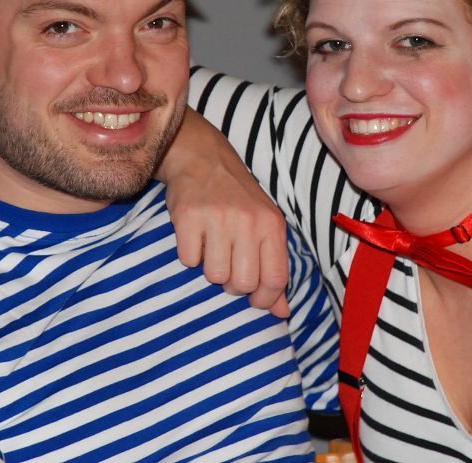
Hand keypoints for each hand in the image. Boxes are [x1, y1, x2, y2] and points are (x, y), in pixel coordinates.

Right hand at [161, 109, 290, 316]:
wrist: (202, 159)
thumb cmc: (238, 198)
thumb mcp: (265, 226)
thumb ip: (274, 267)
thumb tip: (282, 313)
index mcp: (272, 225)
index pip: (276, 279)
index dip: (264, 299)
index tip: (253, 298)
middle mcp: (248, 221)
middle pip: (243, 284)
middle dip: (233, 284)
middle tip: (228, 265)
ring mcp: (218, 219)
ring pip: (214, 276)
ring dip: (210, 269)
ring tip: (211, 248)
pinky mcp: (188, 217)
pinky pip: (188, 261)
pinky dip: (189, 255)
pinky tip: (195, 237)